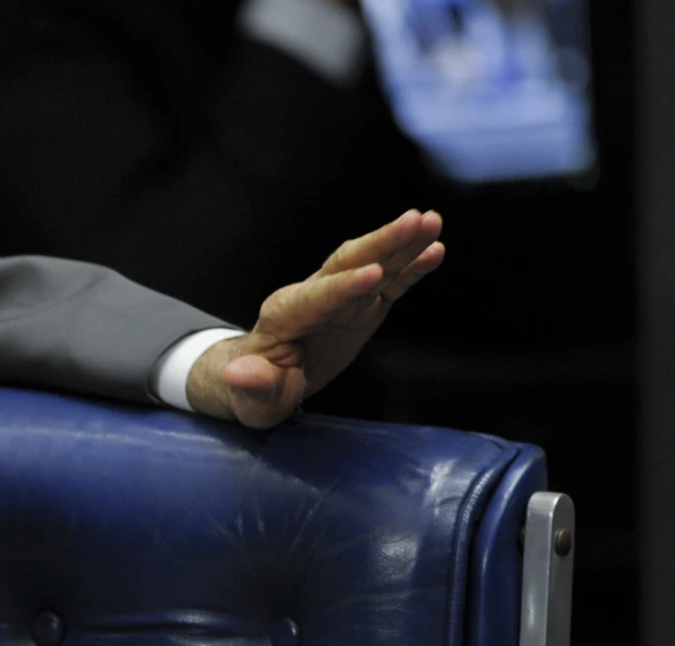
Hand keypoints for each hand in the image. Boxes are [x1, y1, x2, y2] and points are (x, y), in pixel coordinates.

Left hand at [188, 209, 444, 428]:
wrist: (267, 379)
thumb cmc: (258, 388)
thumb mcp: (251, 397)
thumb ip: (253, 384)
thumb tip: (239, 373)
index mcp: (285, 315)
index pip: (317, 297)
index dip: (344, 286)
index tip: (373, 275)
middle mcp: (315, 297)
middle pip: (349, 264)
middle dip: (381, 243)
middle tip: (413, 220)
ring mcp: (343, 299)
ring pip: (375, 265)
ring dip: (403, 243)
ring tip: (432, 220)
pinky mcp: (363, 306)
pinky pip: (391, 285)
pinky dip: (412, 268)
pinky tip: (435, 251)